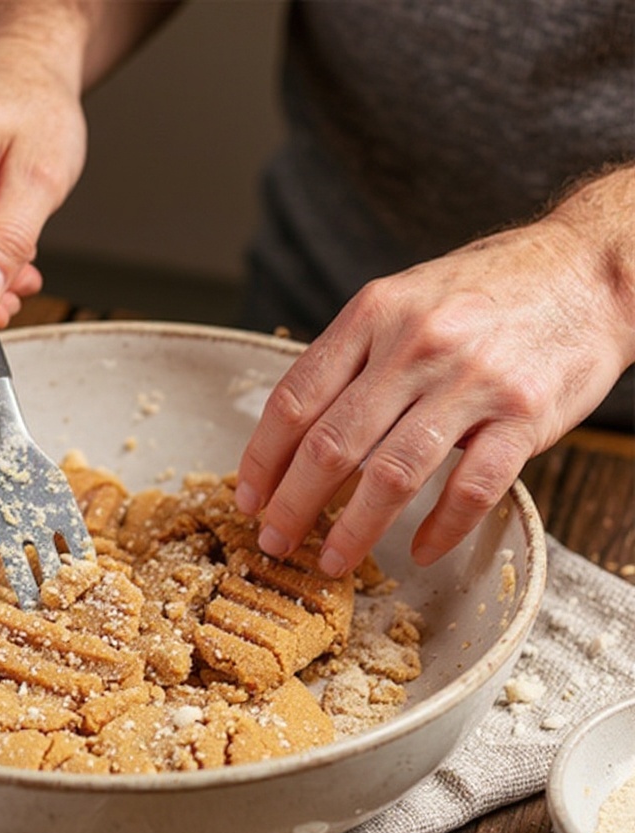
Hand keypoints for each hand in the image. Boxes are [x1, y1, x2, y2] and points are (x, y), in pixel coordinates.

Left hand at [236, 170, 634, 575]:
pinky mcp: (524, 415)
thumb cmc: (484, 290)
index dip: (262, 458)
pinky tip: (419, 551)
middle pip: (331, 445)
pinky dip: (441, 529)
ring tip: (332, 561)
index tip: (248, 496)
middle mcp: (415, 345)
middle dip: (292, 505)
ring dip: (354, 530)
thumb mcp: (402, 299)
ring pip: (392, 475)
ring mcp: (471, 382)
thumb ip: (353, 356)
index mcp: (373, 315)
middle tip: (275, 541)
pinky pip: (470, 489)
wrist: (588, 269)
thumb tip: (297, 426)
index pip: (295, 399)